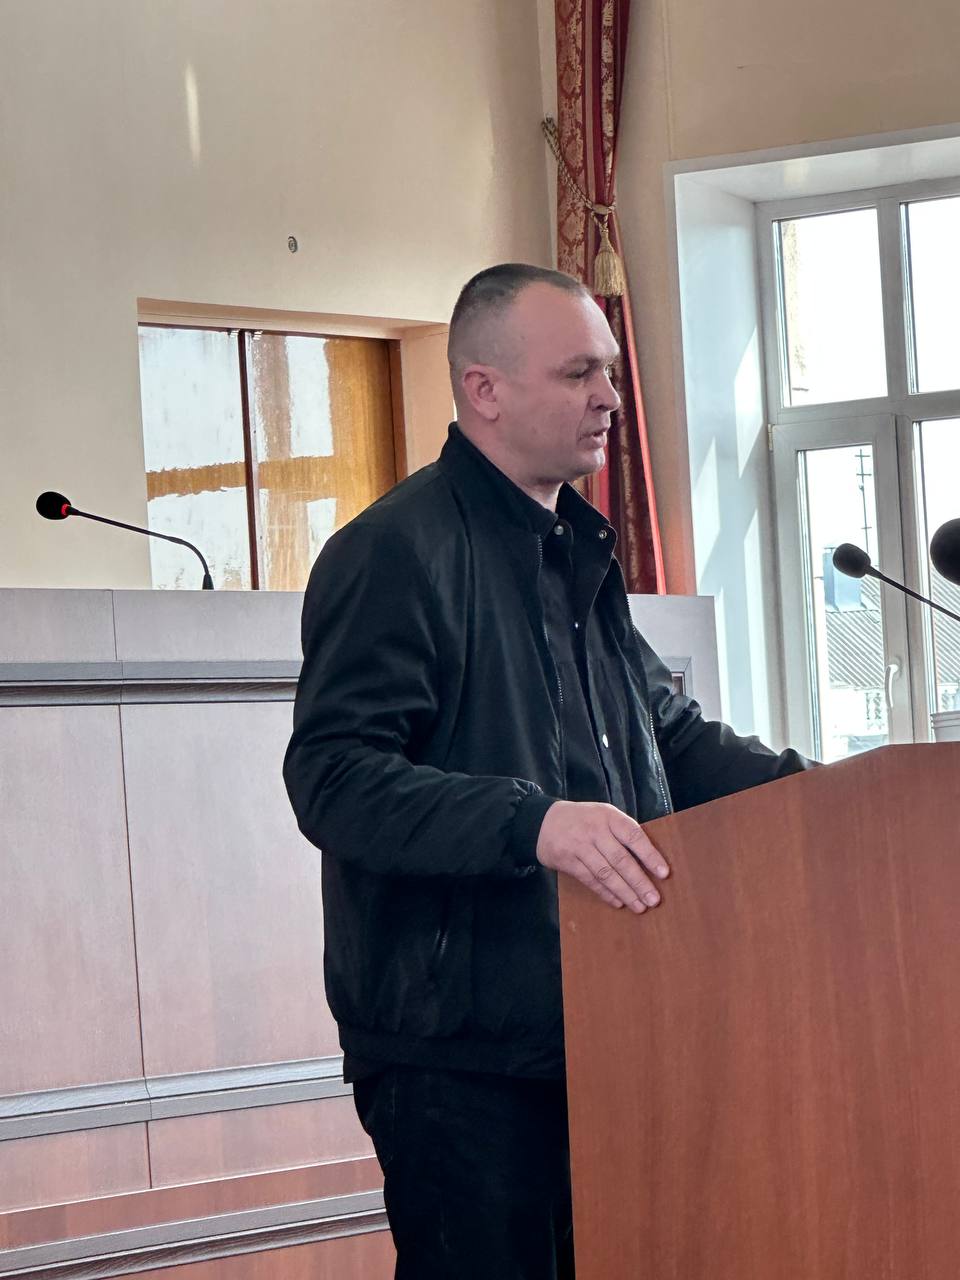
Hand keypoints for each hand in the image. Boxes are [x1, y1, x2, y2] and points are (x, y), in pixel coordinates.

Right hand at [536, 801, 669, 913]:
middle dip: (639, 882)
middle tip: (654, 899)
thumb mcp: (604, 815)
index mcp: (609, 816)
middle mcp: (594, 830)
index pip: (633, 836)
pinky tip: (618, 902)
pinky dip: (605, 893)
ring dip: (624, 892)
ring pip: (605, 873)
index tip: (664, 873)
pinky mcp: (567, 861)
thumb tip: (650, 860)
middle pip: (620, 859)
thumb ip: (622, 832)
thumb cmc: (584, 820)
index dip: (650, 855)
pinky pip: (590, 880)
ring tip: (639, 906)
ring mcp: (579, 846)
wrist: (544, 821)